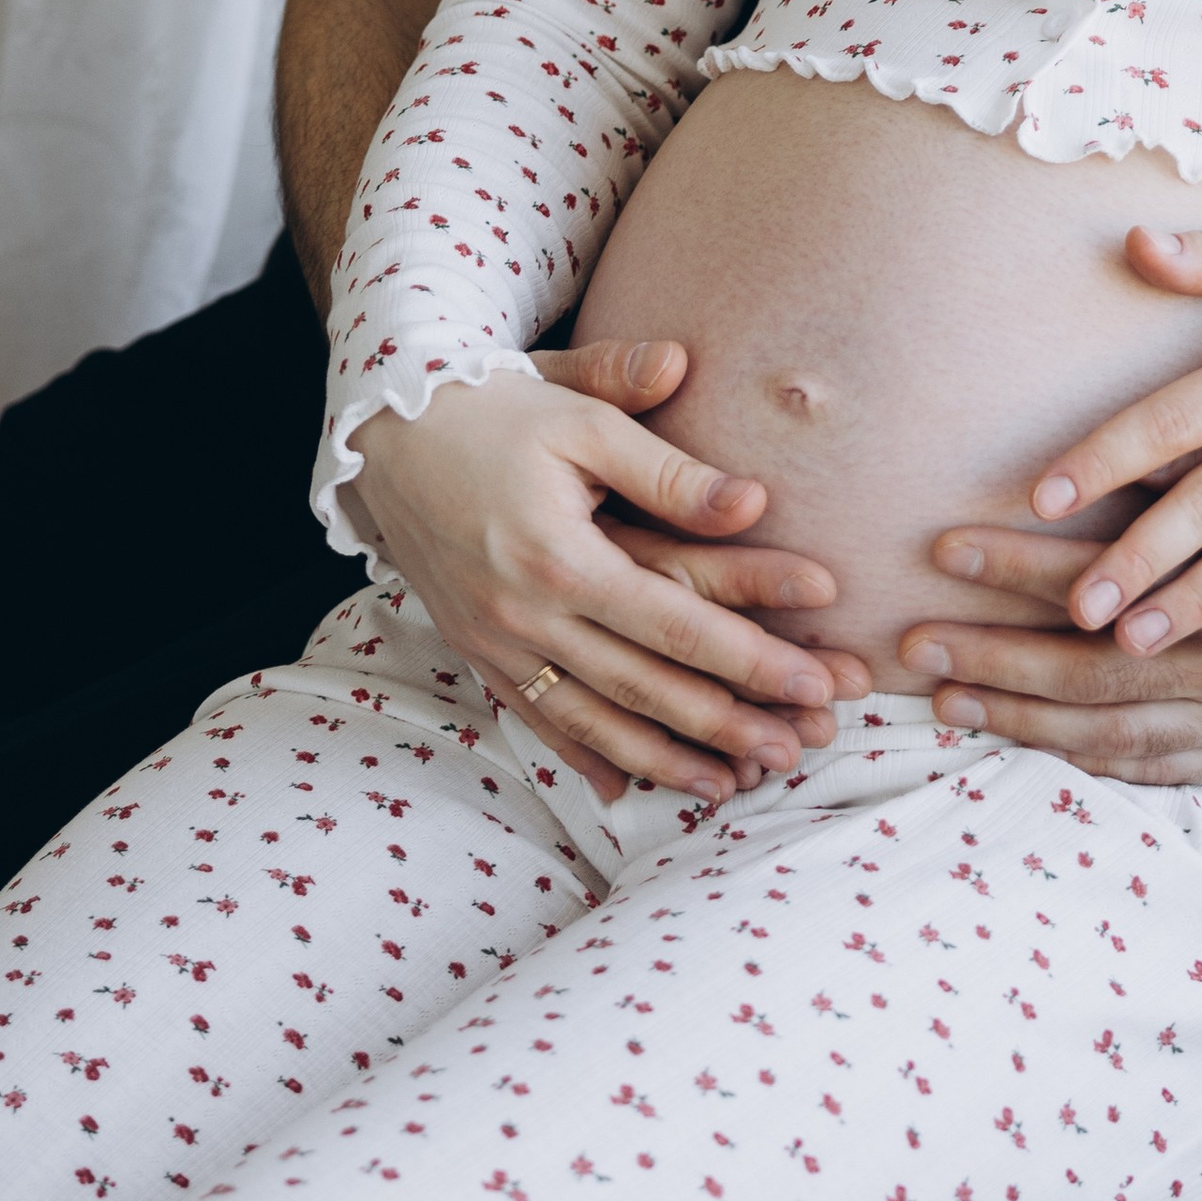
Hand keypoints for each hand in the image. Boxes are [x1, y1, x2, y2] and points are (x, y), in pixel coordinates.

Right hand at [349, 337, 869, 807]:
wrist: (385, 433)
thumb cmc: (496, 409)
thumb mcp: (581, 418)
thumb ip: (667, 467)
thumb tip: (754, 502)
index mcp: (561, 558)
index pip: (677, 623)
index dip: (752, 657)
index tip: (816, 683)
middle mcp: (525, 616)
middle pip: (642, 687)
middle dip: (725, 723)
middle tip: (798, 750)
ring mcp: (494, 643)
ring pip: (591, 720)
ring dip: (663, 759)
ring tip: (730, 784)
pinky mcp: (475, 652)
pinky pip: (536, 719)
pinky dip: (583, 758)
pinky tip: (626, 790)